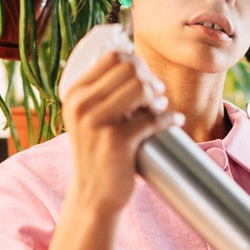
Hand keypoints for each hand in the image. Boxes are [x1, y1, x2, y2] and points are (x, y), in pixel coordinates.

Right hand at [62, 51, 182, 215]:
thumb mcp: (88, 118)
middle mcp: (81, 105)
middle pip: (130, 69)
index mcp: (74, 94)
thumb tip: (138, 65)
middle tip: (157, 95)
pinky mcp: (116, 141)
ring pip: (141, 88)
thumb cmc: (98, 151)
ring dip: (158, 96)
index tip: (145, 78)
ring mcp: (97, 123)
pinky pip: (153, 118)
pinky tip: (174, 121)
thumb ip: (102, 93)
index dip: (137, 62)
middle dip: (150, 78)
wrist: (93, 193)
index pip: (113, 56)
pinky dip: (170, 118)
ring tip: (160, 107)